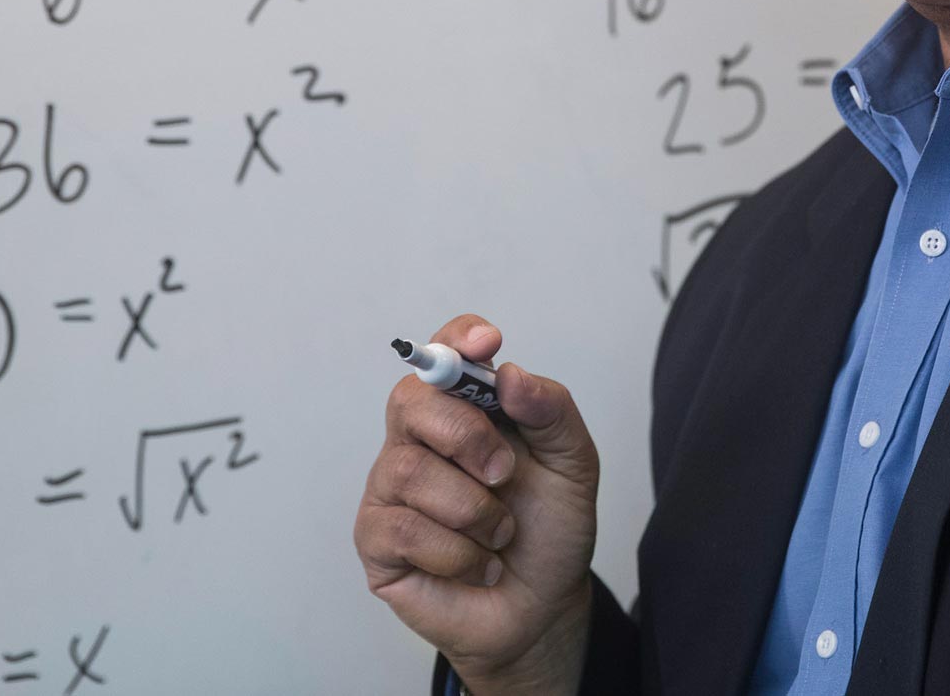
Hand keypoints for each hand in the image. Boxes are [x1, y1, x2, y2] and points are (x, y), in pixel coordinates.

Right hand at [356, 315, 597, 694]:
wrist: (542, 608)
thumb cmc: (548, 530)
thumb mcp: (573, 465)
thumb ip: (551, 411)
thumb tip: (510, 374)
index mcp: (464, 410)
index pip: (443, 354)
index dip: (456, 340)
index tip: (488, 344)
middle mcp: (419, 440)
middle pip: (411, 400)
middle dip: (468, 435)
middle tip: (506, 473)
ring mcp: (391, 488)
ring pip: (410, 470)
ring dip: (475, 510)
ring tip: (499, 533)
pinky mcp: (376, 540)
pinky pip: (404, 528)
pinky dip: (458, 551)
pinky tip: (477, 563)